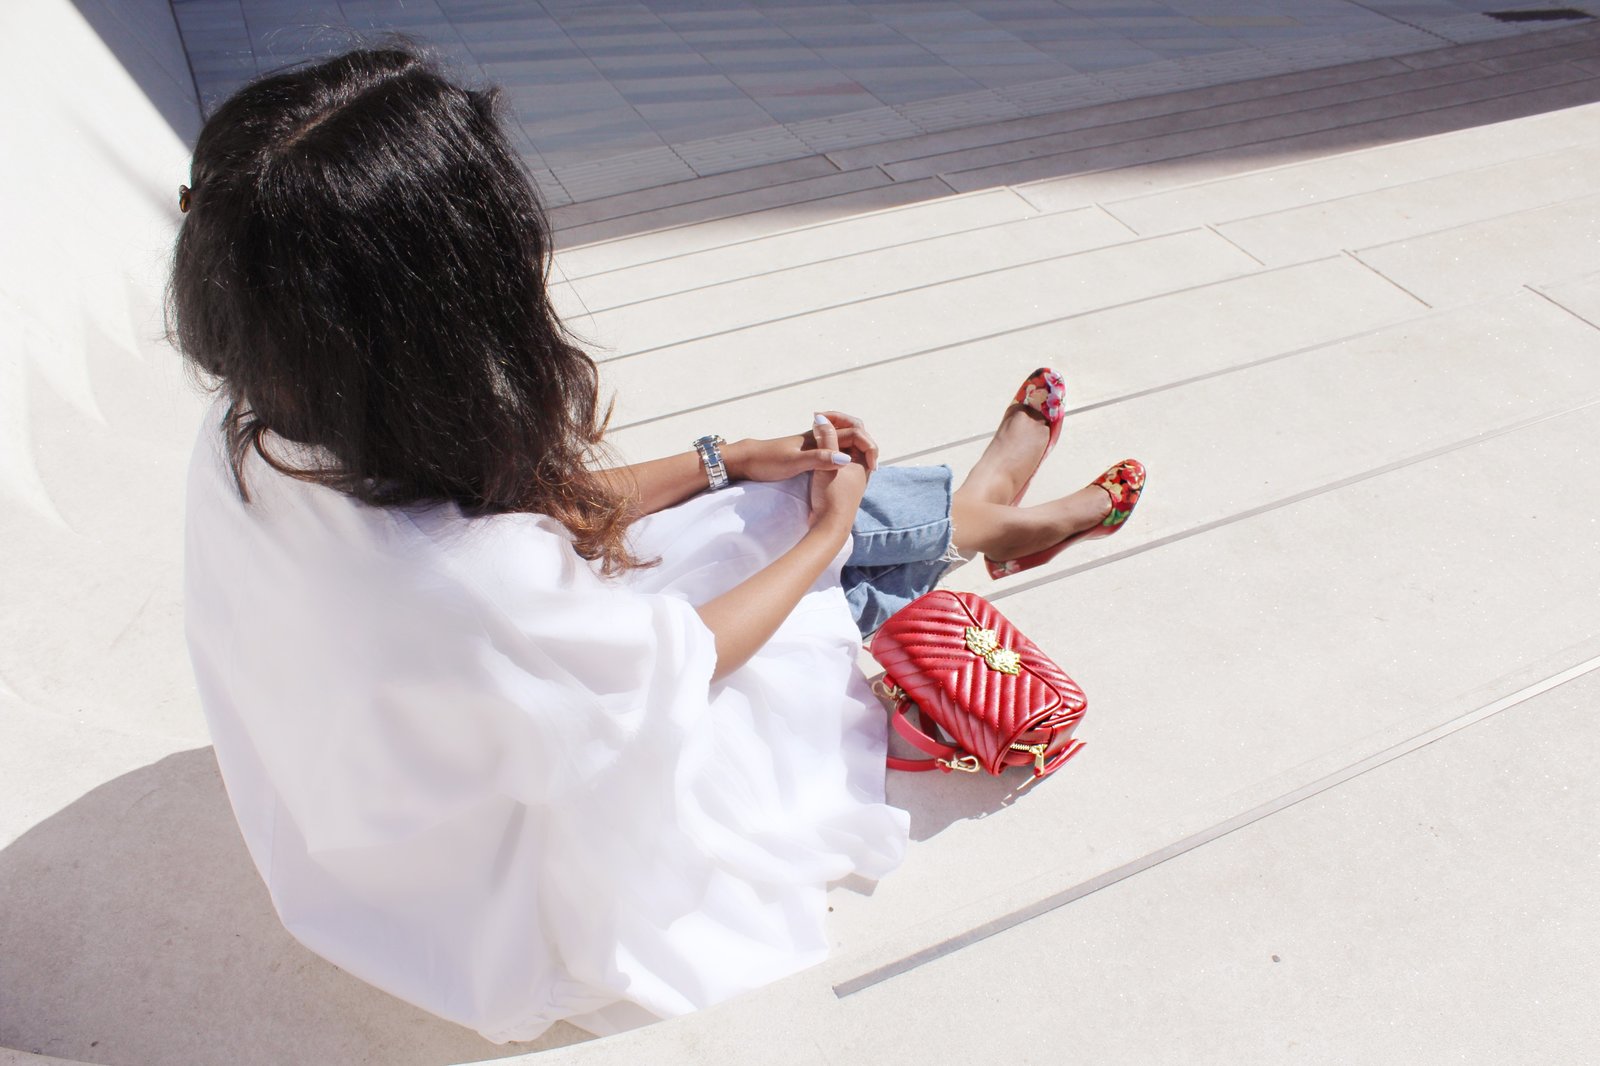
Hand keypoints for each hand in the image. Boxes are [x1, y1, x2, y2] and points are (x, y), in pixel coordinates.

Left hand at [725, 412, 879, 481]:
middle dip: (866, 444)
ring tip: (867, 465)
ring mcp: (814, 444)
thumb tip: (846, 458)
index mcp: (820, 437)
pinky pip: (834, 450)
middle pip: (852, 433)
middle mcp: (819, 437)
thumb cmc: (768, 460)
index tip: (873, 465)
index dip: (867, 446)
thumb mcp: (795, 462)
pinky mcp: (809, 453)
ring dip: (857, 449)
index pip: (853, 433)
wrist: (747, 459)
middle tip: (874, 463)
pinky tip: (845, 468)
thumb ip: (820, 459)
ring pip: (843, 442)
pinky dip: (845, 455)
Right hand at [807, 414, 866, 532]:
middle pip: (853, 438)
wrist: (830, 526)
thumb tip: (822, 419)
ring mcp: (851, 475)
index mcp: (862, 459)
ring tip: (816, 432)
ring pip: (844, 449)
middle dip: (837, 427)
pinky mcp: (841, 484)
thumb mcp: (827, 464)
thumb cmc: (832, 496)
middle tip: (818, 420)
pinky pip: (838, 459)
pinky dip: (829, 451)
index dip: (838, 420)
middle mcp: (860, 466)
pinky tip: (816, 453)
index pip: (857, 429)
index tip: (818, 417)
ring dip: (831, 439)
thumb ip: (826, 440)